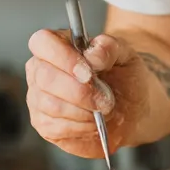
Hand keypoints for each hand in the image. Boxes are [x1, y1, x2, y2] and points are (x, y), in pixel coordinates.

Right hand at [25, 29, 150, 157]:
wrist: (130, 108)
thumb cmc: (122, 76)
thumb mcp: (124, 54)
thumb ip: (109, 48)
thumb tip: (92, 55)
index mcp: (56, 45)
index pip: (43, 42)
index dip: (63, 58)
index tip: (88, 73)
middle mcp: (40, 69)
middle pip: (45, 77)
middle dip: (80, 92)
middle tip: (104, 98)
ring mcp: (38, 98)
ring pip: (52, 105)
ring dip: (84, 111)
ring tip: (103, 110)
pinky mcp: (44, 124)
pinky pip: (56, 127)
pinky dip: (81, 126)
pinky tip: (94, 121)